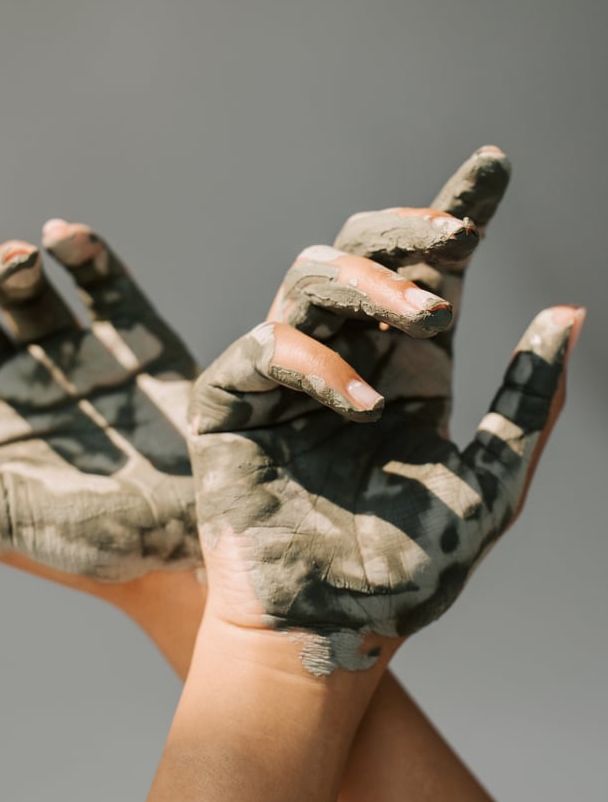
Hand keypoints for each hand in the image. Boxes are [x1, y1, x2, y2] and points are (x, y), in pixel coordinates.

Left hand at [0, 221, 199, 590]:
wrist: (200, 541)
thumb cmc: (89, 546)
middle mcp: (16, 389)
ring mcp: (76, 361)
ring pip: (23, 290)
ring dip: (9, 264)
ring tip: (17, 259)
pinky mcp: (135, 342)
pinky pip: (102, 282)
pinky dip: (81, 251)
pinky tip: (61, 240)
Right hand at [188, 148, 584, 674]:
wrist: (327, 636)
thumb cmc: (406, 575)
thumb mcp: (487, 487)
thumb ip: (525, 404)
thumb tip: (568, 313)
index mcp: (408, 372)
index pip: (431, 273)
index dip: (457, 211)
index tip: (494, 165)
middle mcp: (348, 360)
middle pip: (365, 250)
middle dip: (409, 232)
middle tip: (459, 240)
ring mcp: (286, 377)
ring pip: (312, 275)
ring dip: (372, 283)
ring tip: (425, 316)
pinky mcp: (232, 401)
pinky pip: (268, 346)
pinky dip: (319, 362)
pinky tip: (361, 405)